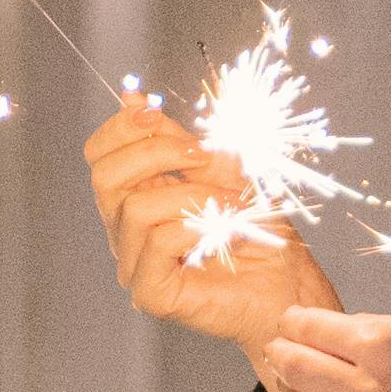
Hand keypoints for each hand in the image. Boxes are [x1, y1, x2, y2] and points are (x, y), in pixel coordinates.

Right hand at [85, 98, 339, 343]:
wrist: (290, 284)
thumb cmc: (259, 232)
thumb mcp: (222, 170)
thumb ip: (179, 141)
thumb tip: (134, 98)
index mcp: (136, 199)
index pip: (100, 157)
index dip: (121, 128)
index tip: (154, 112)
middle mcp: (127, 233)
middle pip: (104, 177)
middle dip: (155, 153)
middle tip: (203, 156)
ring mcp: (136, 266)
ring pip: (136, 209)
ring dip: (193, 194)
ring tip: (232, 203)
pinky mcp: (152, 293)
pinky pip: (158, 242)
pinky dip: (198, 227)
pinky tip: (226, 233)